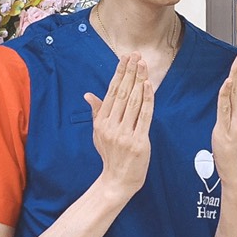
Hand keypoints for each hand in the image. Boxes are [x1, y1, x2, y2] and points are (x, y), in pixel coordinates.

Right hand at [84, 53, 154, 197]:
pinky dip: (147, 100)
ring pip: (134, 102)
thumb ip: (97, 113)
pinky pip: (144, 116)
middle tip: (136, 55)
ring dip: (139, 81)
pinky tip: (148, 86)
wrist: (117, 180)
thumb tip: (89, 95)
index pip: (112, 92)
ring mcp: (125, 134)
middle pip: (123, 94)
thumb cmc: (110, 155)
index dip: (119, 74)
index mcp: (102, 122)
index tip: (125, 58)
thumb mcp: (98, 134)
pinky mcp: (139, 141)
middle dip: (130, 72)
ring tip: (143, 65)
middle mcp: (112, 126)